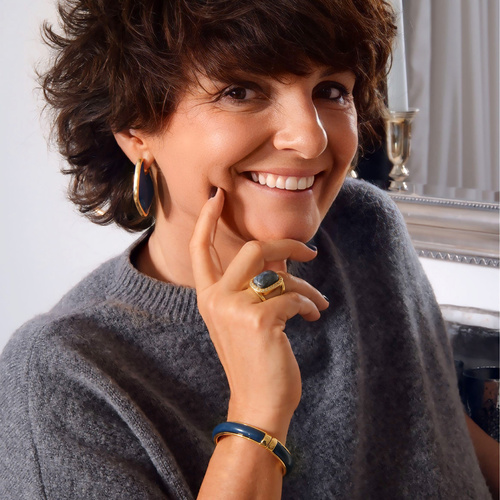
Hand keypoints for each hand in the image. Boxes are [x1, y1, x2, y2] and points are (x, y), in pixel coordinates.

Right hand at [190, 189, 328, 440]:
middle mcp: (215, 299)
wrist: (257, 403)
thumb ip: (253, 287)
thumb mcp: (244, 319)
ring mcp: (235, 308)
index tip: (217, 196)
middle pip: (253, 249)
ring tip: (318, 301)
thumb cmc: (254, 360)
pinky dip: (309, 304)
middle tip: (310, 251)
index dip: (208, 221)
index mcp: (208, 297)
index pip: (200, 250)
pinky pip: (294, 296)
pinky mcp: (260, 319)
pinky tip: (313, 316)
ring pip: (280, 273)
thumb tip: (283, 259)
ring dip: (306, 287)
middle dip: (287, 245)